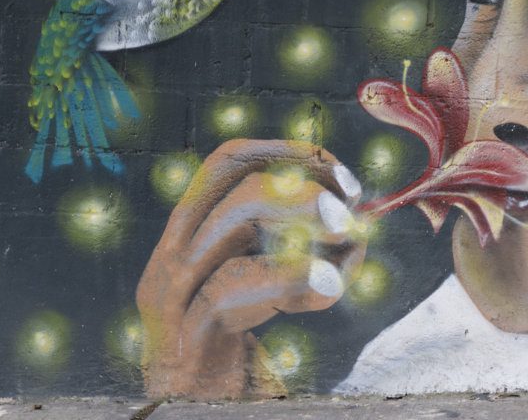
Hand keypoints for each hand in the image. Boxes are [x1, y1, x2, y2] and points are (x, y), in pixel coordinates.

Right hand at [136, 139, 366, 397]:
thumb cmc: (241, 374)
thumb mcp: (273, 301)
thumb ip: (301, 260)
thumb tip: (359, 228)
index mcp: (187, 245)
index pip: (225, 165)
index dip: (285, 154)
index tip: (340, 172)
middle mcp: (169, 261)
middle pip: (225, 178)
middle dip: (298, 180)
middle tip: (349, 206)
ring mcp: (168, 300)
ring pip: (228, 220)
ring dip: (302, 215)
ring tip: (349, 236)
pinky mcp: (180, 341)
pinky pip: (230, 287)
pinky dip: (289, 275)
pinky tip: (330, 283)